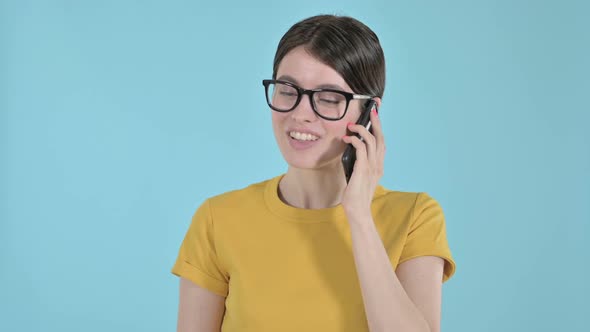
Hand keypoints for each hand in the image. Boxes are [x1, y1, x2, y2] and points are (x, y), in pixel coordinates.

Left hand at [341, 106, 385, 221]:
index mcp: (379, 165)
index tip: (375, 115)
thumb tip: (352, 149)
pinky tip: (347, 139)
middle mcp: (378, 164)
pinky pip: (361, 149)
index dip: (379, 128)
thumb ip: (359, 163)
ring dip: (361, 130)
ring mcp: (372, 167)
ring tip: (351, 125)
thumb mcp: (359, 174)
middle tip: (371, 110)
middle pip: (380, 138)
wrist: (358, 210)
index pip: (381, 142)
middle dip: (376, 122)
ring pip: (371, 141)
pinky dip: (355, 141)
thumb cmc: (356, 194)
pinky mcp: (363, 170)